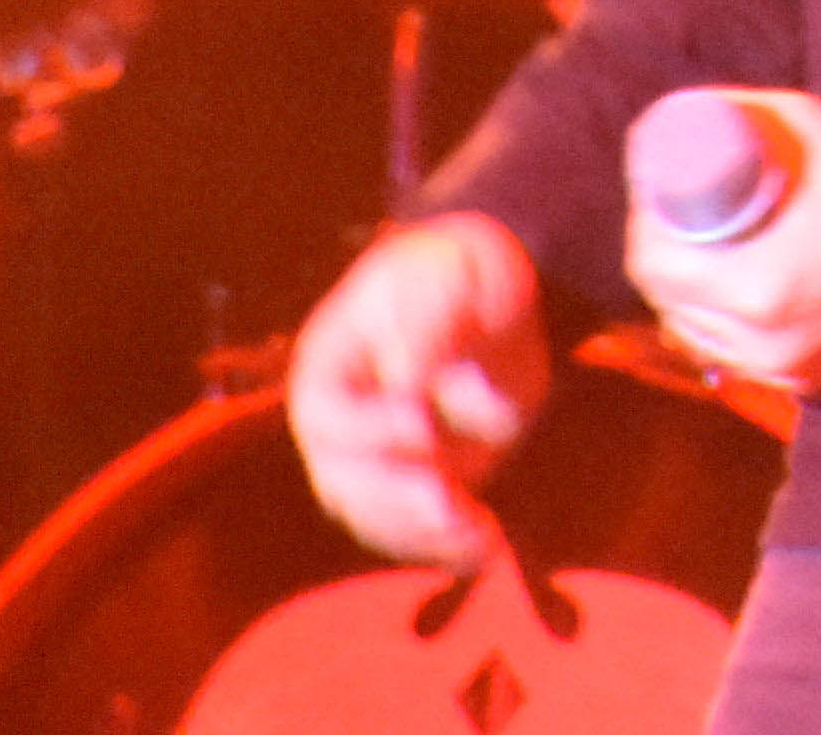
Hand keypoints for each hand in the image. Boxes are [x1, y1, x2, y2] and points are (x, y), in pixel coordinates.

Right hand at [288, 212, 548, 562]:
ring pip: (380, 520)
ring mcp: (377, 463)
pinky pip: (419, 532)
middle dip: (395, 499)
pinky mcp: (420, 485)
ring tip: (481, 534)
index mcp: (328, 368)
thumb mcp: (450, 274)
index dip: (371, 426)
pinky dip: (450, 545)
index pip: (329, 416)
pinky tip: (491, 548)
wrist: (492, 295)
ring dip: (427, 533)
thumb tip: (409, 379)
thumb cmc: (458, 272)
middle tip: (447, 503)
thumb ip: (429, 322)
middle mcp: (340, 427)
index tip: (422, 418)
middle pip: (344, 483)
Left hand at [624, 91, 820, 392]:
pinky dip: (723, 324)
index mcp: (756, 290)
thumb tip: (674, 120)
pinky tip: (733, 291)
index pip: (656, 266)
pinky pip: (735, 355)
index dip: (646, 224)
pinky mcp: (808, 378)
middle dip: (663, 258)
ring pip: (696, 335)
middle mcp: (763, 342)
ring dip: (687, 295)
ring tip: (705, 249)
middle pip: (668, 304)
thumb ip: (739, 117)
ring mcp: (786, 368)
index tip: (658, 191)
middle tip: (678, 213)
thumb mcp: (806, 123)